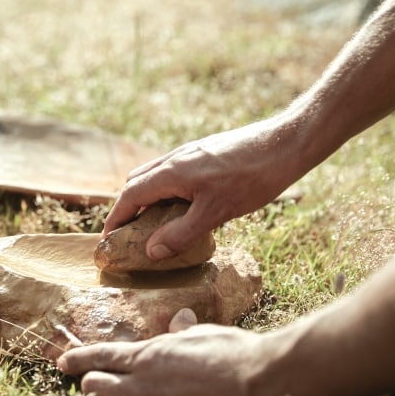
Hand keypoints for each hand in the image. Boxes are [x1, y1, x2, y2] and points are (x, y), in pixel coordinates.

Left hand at [57, 309, 287, 395]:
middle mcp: (145, 388)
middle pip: (97, 390)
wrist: (262, 388)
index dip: (78, 359)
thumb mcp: (203, 334)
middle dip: (89, 384)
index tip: (62, 361)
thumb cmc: (233, 353)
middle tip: (90, 381)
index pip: (100, 358)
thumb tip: (179, 319)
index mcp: (148, 358)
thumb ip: (183, 332)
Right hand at [104, 118, 300, 259]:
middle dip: (126, 209)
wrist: (286, 144)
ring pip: (154, 176)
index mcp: (171, 172)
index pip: (129, 196)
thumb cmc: (252, 178)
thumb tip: (151, 251)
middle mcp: (174, 159)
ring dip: (146, 199)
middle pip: (136, 182)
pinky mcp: (204, 154)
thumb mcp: (215, 213)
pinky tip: (183, 208)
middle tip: (128, 235)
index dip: (116, 219)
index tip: (108, 240)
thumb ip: (180, 233)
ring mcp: (189, 154)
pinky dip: (165, 192)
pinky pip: (172, 174)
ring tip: (152, 225)